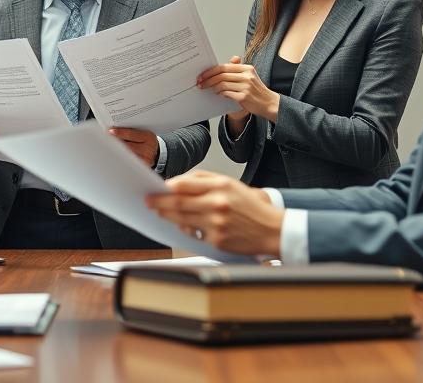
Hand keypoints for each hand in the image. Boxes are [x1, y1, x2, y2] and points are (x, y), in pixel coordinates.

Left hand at [110, 127, 159, 166]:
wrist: (155, 153)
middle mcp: (148, 149)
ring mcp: (146, 160)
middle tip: (104, 140)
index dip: (120, 132)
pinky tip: (114, 157)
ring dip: (117, 152)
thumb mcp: (142, 133)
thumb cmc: (146, 141)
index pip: (131, 134)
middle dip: (116, 143)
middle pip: (128, 146)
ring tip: (107, 149)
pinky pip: (129, 163)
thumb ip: (131, 131)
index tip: (110, 131)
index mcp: (148, 137)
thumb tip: (113, 131)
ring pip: (127, 156)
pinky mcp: (142, 167)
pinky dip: (121, 160)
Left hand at [146, 170, 284, 255]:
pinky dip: (185, 229)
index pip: (184, 185)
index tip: (155, 188)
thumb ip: (204, 181)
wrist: (272, 230)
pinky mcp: (216, 240)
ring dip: (167, 215)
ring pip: (182, 219)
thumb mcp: (231, 184)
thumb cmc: (251, 207)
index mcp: (220, 186)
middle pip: (178, 203)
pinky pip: (193, 234)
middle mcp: (217, 204)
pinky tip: (182, 225)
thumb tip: (178, 183)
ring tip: (160, 212)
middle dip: (160, 202)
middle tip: (149, 201)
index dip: (166, 187)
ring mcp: (216, 224)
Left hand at [198, 56, 279, 122]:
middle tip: (201, 83)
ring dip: (213, 88)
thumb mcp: (249, 77)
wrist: (269, 103)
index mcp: (247, 68)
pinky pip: (227, 93)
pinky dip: (221, 94)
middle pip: (221, 74)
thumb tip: (221, 66)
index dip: (211, 71)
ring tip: (210, 90)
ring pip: (223, 84)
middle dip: (208, 79)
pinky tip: (219, 95)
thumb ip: (236, 70)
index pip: (224, 66)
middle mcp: (247, 76)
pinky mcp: (244, 96)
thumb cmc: (257, 91)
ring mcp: (246, 86)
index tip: (202, 75)